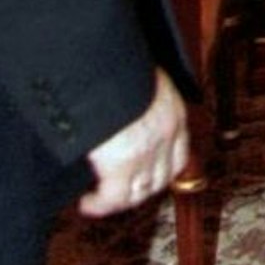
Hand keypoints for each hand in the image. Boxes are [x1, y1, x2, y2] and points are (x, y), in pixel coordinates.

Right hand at [79, 69, 188, 216]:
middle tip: (119, 192)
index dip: (162, 170)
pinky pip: (112, 198)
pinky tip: (86, 203)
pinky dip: (99, 205)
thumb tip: (127, 97)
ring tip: (99, 200)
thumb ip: (140, 91)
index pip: (178, 153)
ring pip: (139, 192)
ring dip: (120, 200)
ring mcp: (147, 152)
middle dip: (140, 190)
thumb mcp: (139, 74)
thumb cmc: (114, 60)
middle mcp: (166, 135)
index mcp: (173, 111)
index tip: (146, 175)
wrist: (102, 60)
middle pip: (160, 178)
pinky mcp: (122, 165)